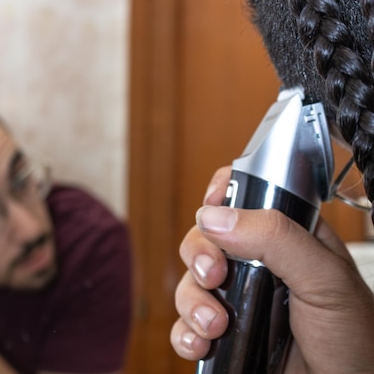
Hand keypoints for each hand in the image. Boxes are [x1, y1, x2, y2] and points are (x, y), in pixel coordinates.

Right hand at [171, 166, 373, 373]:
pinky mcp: (223, 336)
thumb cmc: (354, 340)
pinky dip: (184, 332)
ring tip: (215, 325)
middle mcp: (257, 266)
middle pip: (204, 239)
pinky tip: (202, 342)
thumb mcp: (326, 280)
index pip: (244, 199)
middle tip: (214, 276)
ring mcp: (237, 301)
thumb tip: (215, 217)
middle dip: (199, 255)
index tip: (210, 207)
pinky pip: (185, 325)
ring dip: (192, 302)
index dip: (220, 196)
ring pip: (189, 282)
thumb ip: (277, 239)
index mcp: (287, 239)